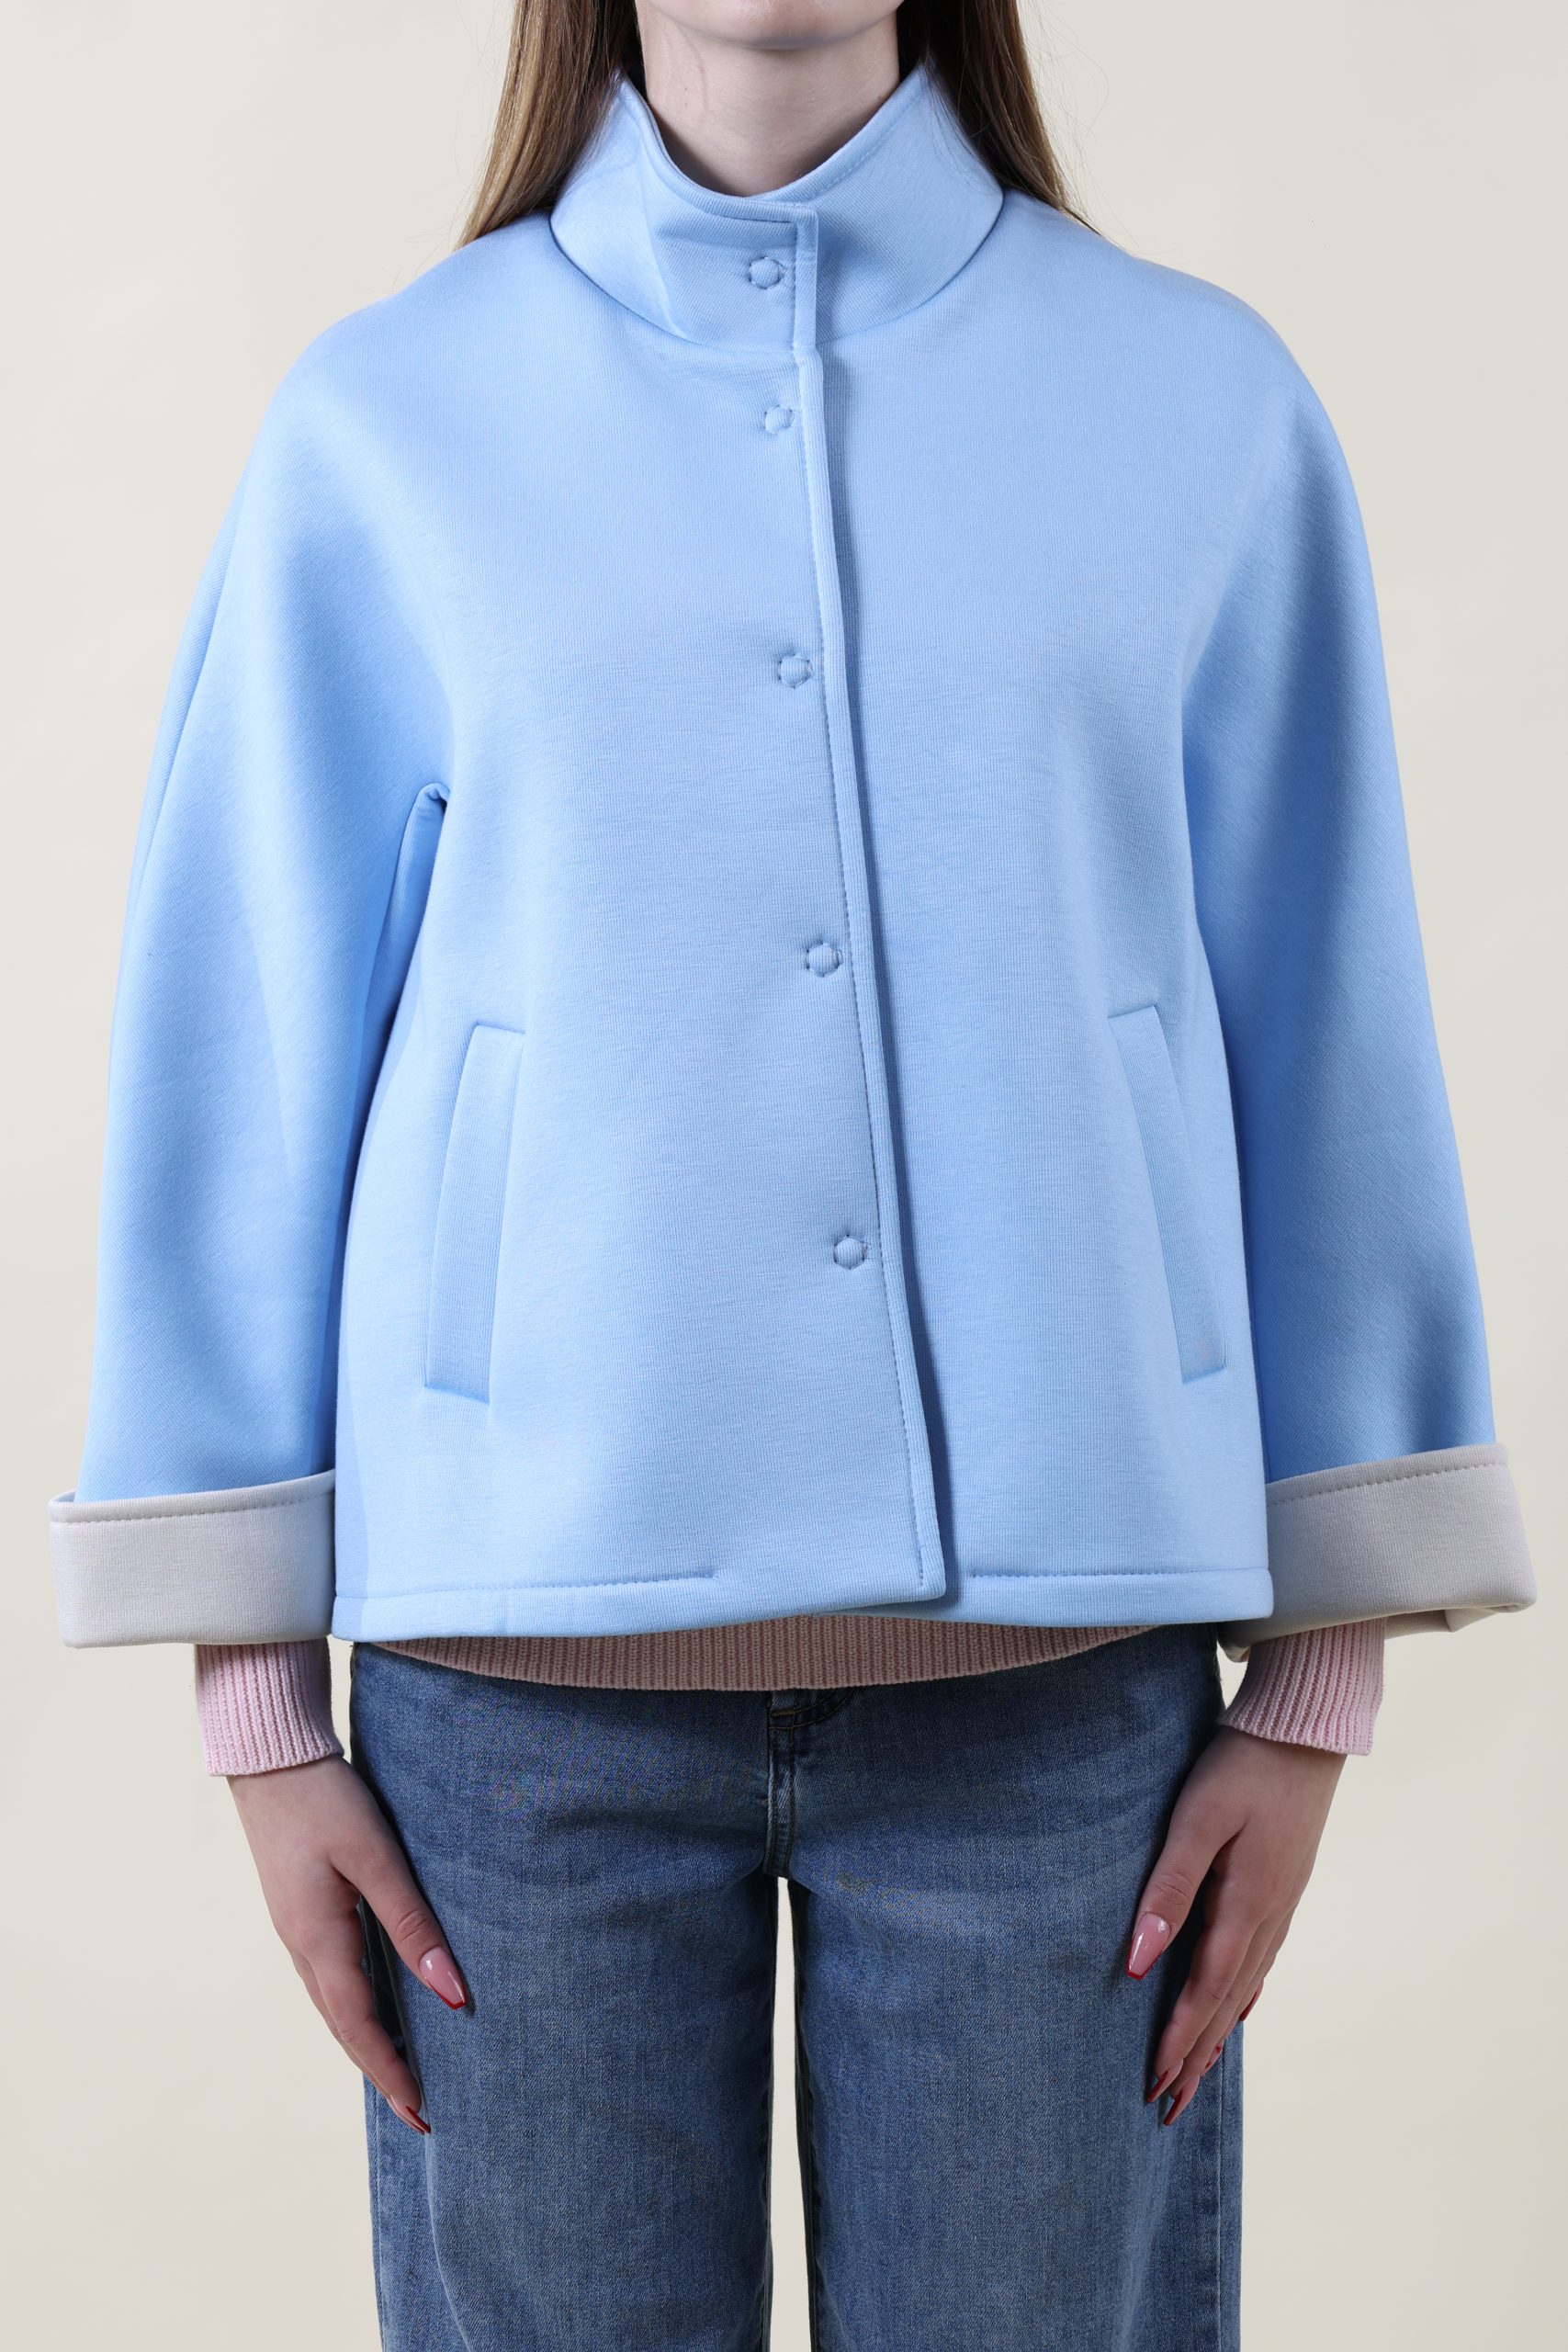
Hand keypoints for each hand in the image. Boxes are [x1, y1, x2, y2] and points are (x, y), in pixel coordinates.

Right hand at [228, 1754, 465, 2132]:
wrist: (270, 1758)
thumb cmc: (327, 1800)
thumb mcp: (376, 1857)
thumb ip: (412, 1922)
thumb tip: (452, 1991)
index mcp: (317, 1939)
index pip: (359, 2027)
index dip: (391, 2071)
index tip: (422, 2112)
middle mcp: (300, 1945)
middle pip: (343, 2027)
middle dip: (381, 2072)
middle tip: (420, 2114)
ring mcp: (295, 1930)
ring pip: (334, 2005)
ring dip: (367, 2044)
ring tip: (404, 2074)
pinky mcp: (299, 1911)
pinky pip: (329, 1978)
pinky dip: (355, 2009)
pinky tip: (376, 2009)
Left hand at [1125, 1724, 1345, 2122]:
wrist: (1305, 1730)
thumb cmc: (1243, 1767)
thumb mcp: (1199, 1820)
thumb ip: (1169, 1889)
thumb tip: (1138, 1961)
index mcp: (1248, 1906)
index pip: (1204, 1991)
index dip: (1177, 2039)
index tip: (1152, 2086)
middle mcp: (1270, 1916)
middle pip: (1226, 2004)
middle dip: (1194, 2056)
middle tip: (1167, 2109)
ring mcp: (1282, 1904)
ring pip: (1243, 1987)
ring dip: (1215, 2035)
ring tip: (1193, 2076)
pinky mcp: (1283, 1888)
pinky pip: (1259, 1961)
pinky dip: (1239, 1997)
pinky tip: (1232, 2010)